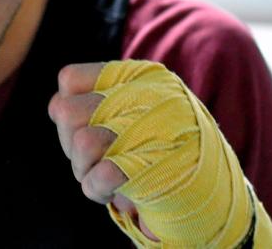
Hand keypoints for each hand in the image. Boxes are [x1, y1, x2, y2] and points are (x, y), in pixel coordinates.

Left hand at [48, 63, 153, 237]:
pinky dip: (98, 189)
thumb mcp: (137, 115)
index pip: (70, 79)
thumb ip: (98, 104)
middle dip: (69, 144)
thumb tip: (57, 107)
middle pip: (67, 111)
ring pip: (81, 142)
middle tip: (93, 160)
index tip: (86, 128)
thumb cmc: (166, 153)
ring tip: (105, 176)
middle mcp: (147, 94)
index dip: (68, 107)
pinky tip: (115, 192)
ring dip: (84, 169)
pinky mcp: (154, 165)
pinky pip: (100, 175)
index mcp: (140, 77)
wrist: (214, 195)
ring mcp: (153, 128)